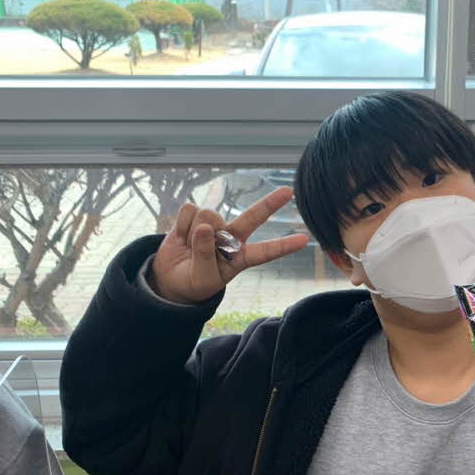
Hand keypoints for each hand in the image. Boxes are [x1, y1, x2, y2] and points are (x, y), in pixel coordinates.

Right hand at [150, 186, 308, 304]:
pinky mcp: (195, 215)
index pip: (265, 252)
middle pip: (252, 218)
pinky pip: (189, 210)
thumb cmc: (194, 282)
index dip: (283, 246)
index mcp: (240, 258)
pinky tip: (182, 237)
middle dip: (269, 204)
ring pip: (209, 216)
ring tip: (189, 248)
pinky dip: (181, 225)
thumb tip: (205, 228)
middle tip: (288, 192)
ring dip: (193, 233)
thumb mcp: (203, 278)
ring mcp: (214, 225)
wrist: (171, 278)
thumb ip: (204, 256)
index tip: (304, 240)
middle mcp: (231, 238)